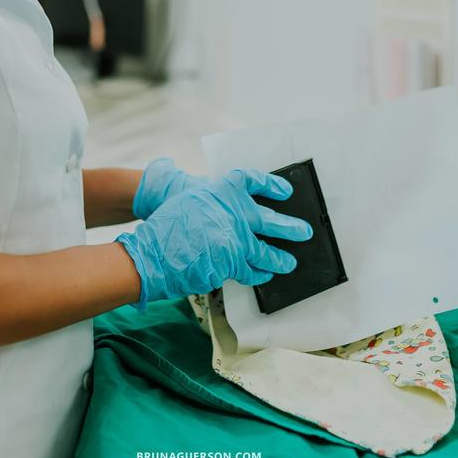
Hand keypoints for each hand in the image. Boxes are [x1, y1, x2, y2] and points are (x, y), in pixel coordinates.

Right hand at [115, 170, 311, 308]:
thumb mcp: (191, 200)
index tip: (286, 190)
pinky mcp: (232, 264)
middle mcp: (234, 213)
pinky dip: (257, 275)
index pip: (252, 181)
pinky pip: (250, 271)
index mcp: (222, 191)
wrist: (152, 252)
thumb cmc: (167, 226)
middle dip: (290, 227)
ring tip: (290, 263)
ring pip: (266, 252)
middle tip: (305, 231)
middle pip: (271, 219)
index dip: (271, 184)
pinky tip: (264, 276)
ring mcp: (236, 240)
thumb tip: (232, 213)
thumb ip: (215, 203)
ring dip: (280, 259)